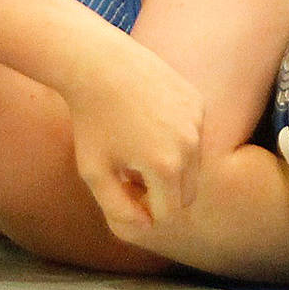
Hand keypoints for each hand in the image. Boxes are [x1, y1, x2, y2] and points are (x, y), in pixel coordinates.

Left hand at [56, 37, 203, 240]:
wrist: (97, 63)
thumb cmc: (91, 120)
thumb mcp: (94, 172)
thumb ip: (119, 208)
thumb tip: (148, 225)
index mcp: (166, 167)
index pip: (168, 212)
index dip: (145, 208)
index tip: (123, 188)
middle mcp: (190, 144)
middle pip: (187, 191)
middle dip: (163, 191)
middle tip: (131, 170)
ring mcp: (197, 120)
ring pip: (192, 162)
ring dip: (171, 163)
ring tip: (138, 142)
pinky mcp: (197, 101)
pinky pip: (193, 133)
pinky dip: (176, 136)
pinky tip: (148, 116)